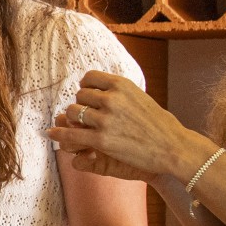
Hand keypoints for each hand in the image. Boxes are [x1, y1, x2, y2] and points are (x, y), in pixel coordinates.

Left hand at [48, 70, 199, 184]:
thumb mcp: (139, 97)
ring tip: (80, 126)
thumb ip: (118, 92)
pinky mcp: (102, 139)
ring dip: (75, 120)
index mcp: (122, 85)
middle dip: (82, 105)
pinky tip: (51, 133)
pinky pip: (72, 134)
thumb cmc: (159, 124)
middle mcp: (112, 99)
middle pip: (79, 96)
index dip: (86, 87)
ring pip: (73, 112)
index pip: (89, 78)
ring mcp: (106, 119)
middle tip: (88, 116)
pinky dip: (59, 133)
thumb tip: (98, 89)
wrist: (174, 147)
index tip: (88, 97)